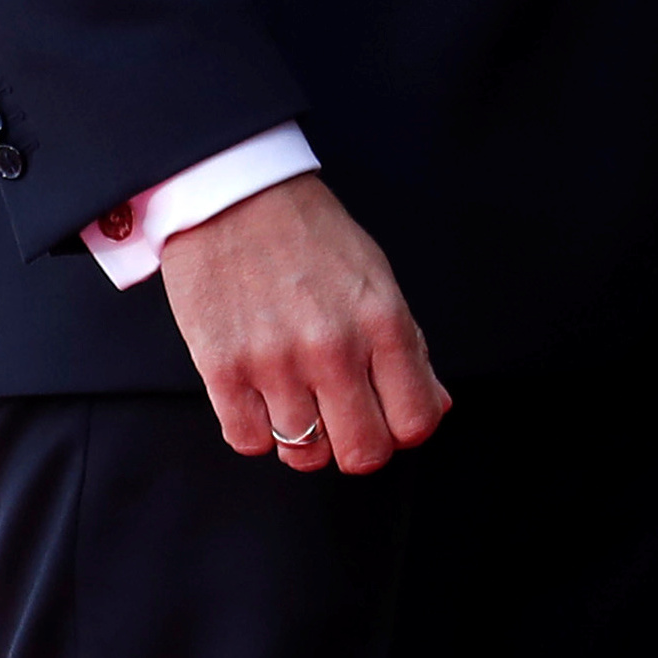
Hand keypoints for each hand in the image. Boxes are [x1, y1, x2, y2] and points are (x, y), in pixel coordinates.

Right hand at [155, 172, 448, 474]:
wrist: (234, 201)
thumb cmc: (313, 239)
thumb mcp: (378, 280)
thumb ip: (408, 348)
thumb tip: (436, 407)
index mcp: (384, 322)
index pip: (416, 421)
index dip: (407, 429)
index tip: (392, 416)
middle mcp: (334, 349)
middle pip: (362, 453)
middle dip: (360, 446)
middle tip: (348, 420)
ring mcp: (276, 364)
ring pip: (304, 456)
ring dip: (306, 439)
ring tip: (302, 399)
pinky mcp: (222, 372)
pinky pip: (249, 442)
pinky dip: (259, 431)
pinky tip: (263, 397)